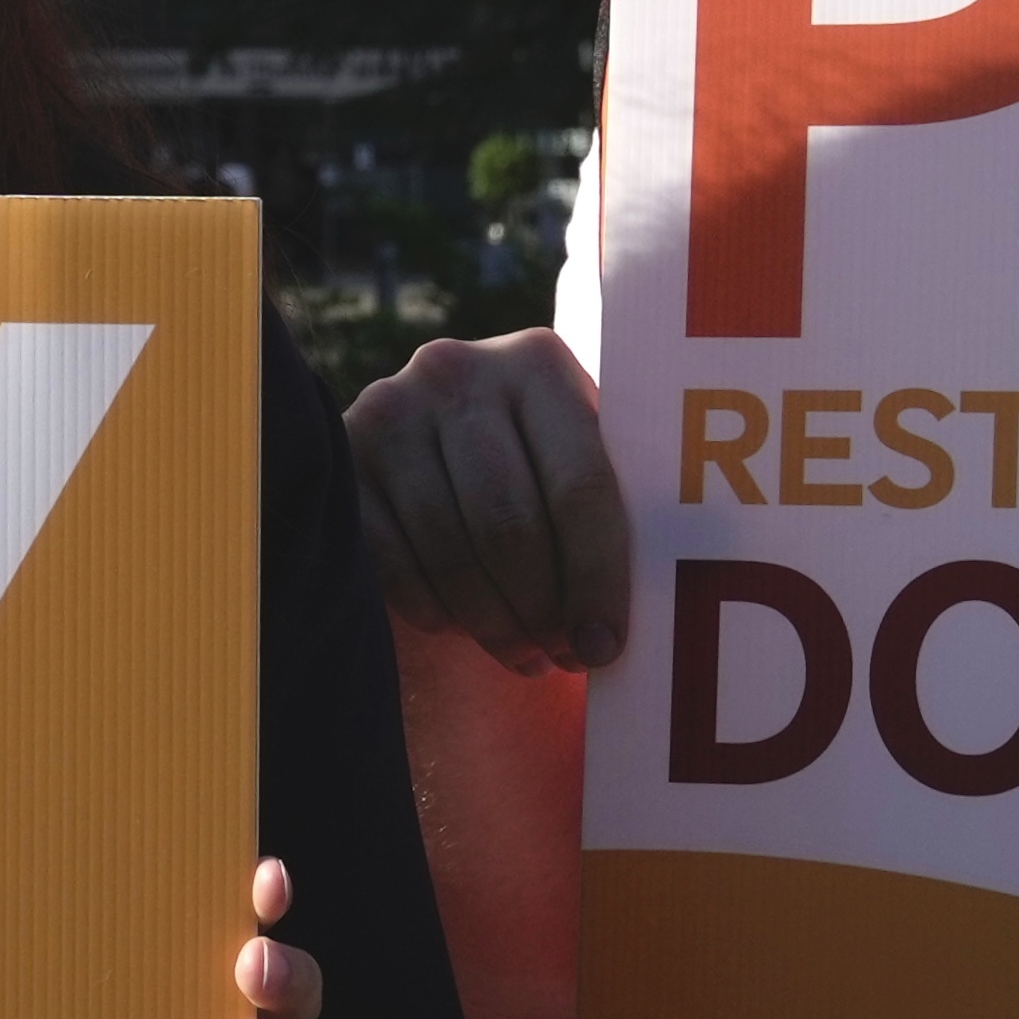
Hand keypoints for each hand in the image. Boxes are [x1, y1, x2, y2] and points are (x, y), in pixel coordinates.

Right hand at [347, 329, 633, 669]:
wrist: (436, 426)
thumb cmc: (537, 457)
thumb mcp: (576, 448)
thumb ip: (611, 494)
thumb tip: (674, 592)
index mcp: (537, 361)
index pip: (581, 484)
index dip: (597, 577)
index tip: (606, 647)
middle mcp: (456, 371)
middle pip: (510, 524)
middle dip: (543, 608)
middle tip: (562, 657)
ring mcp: (389, 410)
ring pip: (450, 550)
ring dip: (492, 621)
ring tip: (522, 654)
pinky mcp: (343, 456)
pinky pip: (391, 560)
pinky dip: (432, 609)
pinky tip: (460, 626)